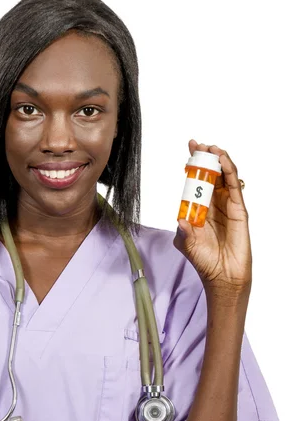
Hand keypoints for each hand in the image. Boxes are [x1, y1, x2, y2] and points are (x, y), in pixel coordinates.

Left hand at [173, 140, 251, 293]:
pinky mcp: (239, 210)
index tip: (188, 153)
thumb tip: (180, 218)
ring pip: (224, 177)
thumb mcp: (186, 243)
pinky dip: (230, 172)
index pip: (197, 183)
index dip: (193, 168)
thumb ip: (183, 230)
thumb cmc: (204, 260)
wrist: (222, 275)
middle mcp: (214, 205)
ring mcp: (228, 206)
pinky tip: (223, 161)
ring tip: (211, 148)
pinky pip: (235, 187)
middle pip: (211, 175)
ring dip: (219, 161)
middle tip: (198, 145)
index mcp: (200, 209)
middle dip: (205, 158)